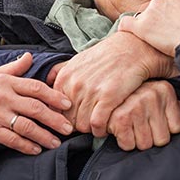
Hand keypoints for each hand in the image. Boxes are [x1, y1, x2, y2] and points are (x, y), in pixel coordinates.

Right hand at [0, 53, 72, 154]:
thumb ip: (14, 68)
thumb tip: (30, 56)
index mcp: (7, 82)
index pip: (36, 88)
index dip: (54, 96)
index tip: (67, 105)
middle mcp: (3, 97)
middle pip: (35, 108)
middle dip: (55, 119)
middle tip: (69, 128)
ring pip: (26, 126)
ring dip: (44, 135)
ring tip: (56, 142)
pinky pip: (11, 139)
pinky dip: (25, 146)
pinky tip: (36, 150)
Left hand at [47, 31, 177, 136]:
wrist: (132, 48)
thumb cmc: (106, 56)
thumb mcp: (77, 59)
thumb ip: (60, 71)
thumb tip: (47, 82)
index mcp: (65, 77)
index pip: (55, 110)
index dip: (64, 118)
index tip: (74, 120)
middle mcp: (75, 85)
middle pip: (68, 121)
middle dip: (78, 125)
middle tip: (89, 124)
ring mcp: (91, 91)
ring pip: (82, 126)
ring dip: (90, 129)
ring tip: (99, 125)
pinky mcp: (109, 97)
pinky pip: (97, 125)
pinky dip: (101, 130)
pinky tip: (106, 126)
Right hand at [106, 80, 179, 150]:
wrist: (102, 86)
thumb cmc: (134, 96)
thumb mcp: (160, 97)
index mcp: (165, 90)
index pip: (177, 129)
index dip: (164, 129)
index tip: (152, 120)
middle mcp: (152, 96)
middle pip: (162, 140)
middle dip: (150, 137)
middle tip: (140, 125)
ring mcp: (136, 106)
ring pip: (146, 145)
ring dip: (136, 140)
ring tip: (130, 126)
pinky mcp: (120, 118)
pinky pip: (129, 145)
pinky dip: (123, 141)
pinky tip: (121, 129)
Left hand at [118, 0, 179, 55]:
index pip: (166, 3)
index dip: (170, 14)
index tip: (174, 23)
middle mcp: (158, 0)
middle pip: (154, 11)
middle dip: (158, 20)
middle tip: (167, 33)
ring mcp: (148, 13)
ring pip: (142, 18)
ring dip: (147, 27)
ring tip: (155, 40)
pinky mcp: (141, 27)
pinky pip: (126, 24)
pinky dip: (126, 28)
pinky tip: (126, 34)